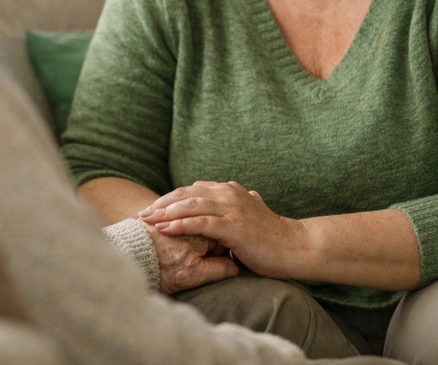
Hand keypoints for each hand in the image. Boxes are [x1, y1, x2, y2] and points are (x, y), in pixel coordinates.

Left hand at [139, 181, 306, 279]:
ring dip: (165, 213)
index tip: (152, 209)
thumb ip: (242, 207)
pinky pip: (200, 223)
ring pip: (190, 205)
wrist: (295, 247)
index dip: (169, 199)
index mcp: (230, 192)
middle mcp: (229, 195)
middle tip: (141, 214)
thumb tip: (247, 195)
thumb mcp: (252, 216)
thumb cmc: (273, 238)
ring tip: (146, 220)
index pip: (191, 190)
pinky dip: (180, 224)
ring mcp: (232, 209)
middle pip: (185, 194)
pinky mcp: (234, 226)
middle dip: (161, 204)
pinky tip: (165, 229)